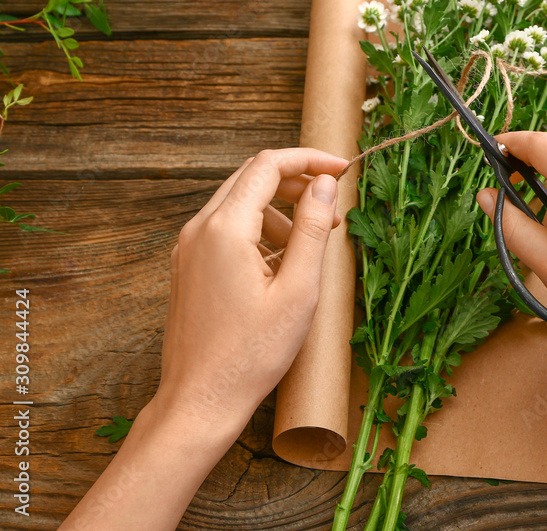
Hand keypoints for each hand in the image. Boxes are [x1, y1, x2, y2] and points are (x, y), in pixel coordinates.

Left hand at [62, 147, 348, 530]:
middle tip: (334, 201)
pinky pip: (227, 228)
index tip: (343, 170)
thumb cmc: (252, 354)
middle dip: (296, 181)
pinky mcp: (189, 267)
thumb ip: (312, 229)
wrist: (200, 401)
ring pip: (239, 202)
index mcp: (226, 229)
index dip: (309, 159)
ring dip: (279, 208)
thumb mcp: (298, 290)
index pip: (268, 165)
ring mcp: (188, 248)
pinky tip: (284, 261)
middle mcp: (199, 229)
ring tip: (313, 239)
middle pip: (251, 177)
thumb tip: (324, 184)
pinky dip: (260, 229)